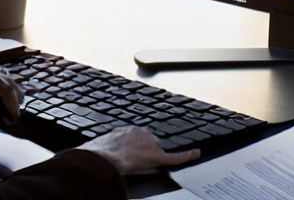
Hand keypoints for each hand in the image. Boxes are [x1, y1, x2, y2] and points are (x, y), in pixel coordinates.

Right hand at [77, 126, 200, 174]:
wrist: (102, 157)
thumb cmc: (98, 152)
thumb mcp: (102, 143)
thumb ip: (109, 142)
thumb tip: (105, 148)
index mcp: (127, 130)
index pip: (139, 136)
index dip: (139, 144)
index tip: (139, 146)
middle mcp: (140, 133)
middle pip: (150, 142)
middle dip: (145, 150)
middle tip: (132, 160)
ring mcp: (149, 143)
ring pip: (157, 150)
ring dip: (151, 156)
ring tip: (135, 163)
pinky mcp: (156, 155)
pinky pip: (174, 156)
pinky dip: (186, 155)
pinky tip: (195, 153)